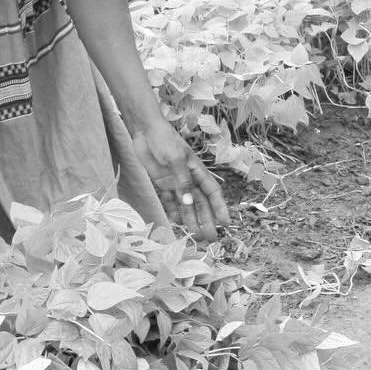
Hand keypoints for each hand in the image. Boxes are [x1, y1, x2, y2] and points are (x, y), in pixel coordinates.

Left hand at [131, 120, 230, 239]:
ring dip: (191, 220)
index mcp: (197, 170)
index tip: (225, 223)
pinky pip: (170, 201)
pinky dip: (174, 212)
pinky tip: (178, 223)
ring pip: (186, 205)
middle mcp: (189, 179)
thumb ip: (182, 181)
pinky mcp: (162, 183)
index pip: (212, 192)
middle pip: (200, 203)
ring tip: (196, 236)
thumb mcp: (176, 159)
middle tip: (210, 238)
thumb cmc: (165, 140)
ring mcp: (175, 182)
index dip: (220, 208)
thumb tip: (189, 203)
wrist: (145, 131)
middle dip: (206, 220)